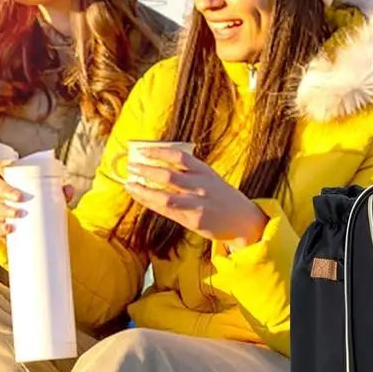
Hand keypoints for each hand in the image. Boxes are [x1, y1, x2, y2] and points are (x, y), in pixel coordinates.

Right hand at [0, 177, 74, 238]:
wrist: (38, 232)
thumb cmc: (41, 209)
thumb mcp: (51, 200)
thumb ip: (61, 194)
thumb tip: (68, 189)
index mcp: (10, 188)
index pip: (0, 181)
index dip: (3, 181)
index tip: (17, 190)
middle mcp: (2, 200)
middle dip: (5, 192)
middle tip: (19, 198)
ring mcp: (0, 215)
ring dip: (3, 210)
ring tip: (16, 214)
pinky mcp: (1, 229)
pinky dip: (0, 228)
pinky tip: (8, 229)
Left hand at [124, 147, 267, 247]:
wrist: (243, 219)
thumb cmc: (221, 196)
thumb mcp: (209, 178)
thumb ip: (188, 172)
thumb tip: (158, 164)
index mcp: (205, 171)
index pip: (179, 157)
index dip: (159, 152)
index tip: (142, 150)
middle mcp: (201, 186)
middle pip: (168, 176)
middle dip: (146, 170)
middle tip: (131, 166)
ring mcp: (198, 204)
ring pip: (165, 197)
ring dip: (144, 190)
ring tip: (129, 185)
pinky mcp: (194, 220)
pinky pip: (168, 211)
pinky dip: (152, 204)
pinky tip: (141, 199)